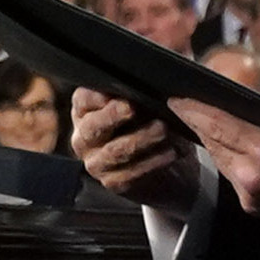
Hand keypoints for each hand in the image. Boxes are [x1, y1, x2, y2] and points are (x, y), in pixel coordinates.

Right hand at [69, 84, 202, 215]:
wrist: (175, 169)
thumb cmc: (158, 127)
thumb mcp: (152, 105)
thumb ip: (144, 93)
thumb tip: (154, 77)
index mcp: (89, 111)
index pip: (84, 99)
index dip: (96, 96)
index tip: (115, 92)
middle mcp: (86, 137)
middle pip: (93, 126)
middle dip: (113, 115)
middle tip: (132, 108)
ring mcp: (97, 162)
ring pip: (114, 150)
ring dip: (141, 138)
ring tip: (163, 129)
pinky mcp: (113, 182)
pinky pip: (129, 174)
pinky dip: (153, 162)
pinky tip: (170, 153)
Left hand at [190, 91, 259, 233]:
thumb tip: (247, 102)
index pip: (216, 125)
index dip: (193, 109)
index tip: (177, 98)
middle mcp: (253, 178)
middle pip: (212, 143)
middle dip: (201, 123)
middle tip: (187, 106)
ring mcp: (252, 197)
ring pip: (220, 161)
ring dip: (217, 142)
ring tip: (213, 124)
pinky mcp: (256, 208)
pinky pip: (234, 177)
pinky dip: (234, 160)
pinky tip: (240, 149)